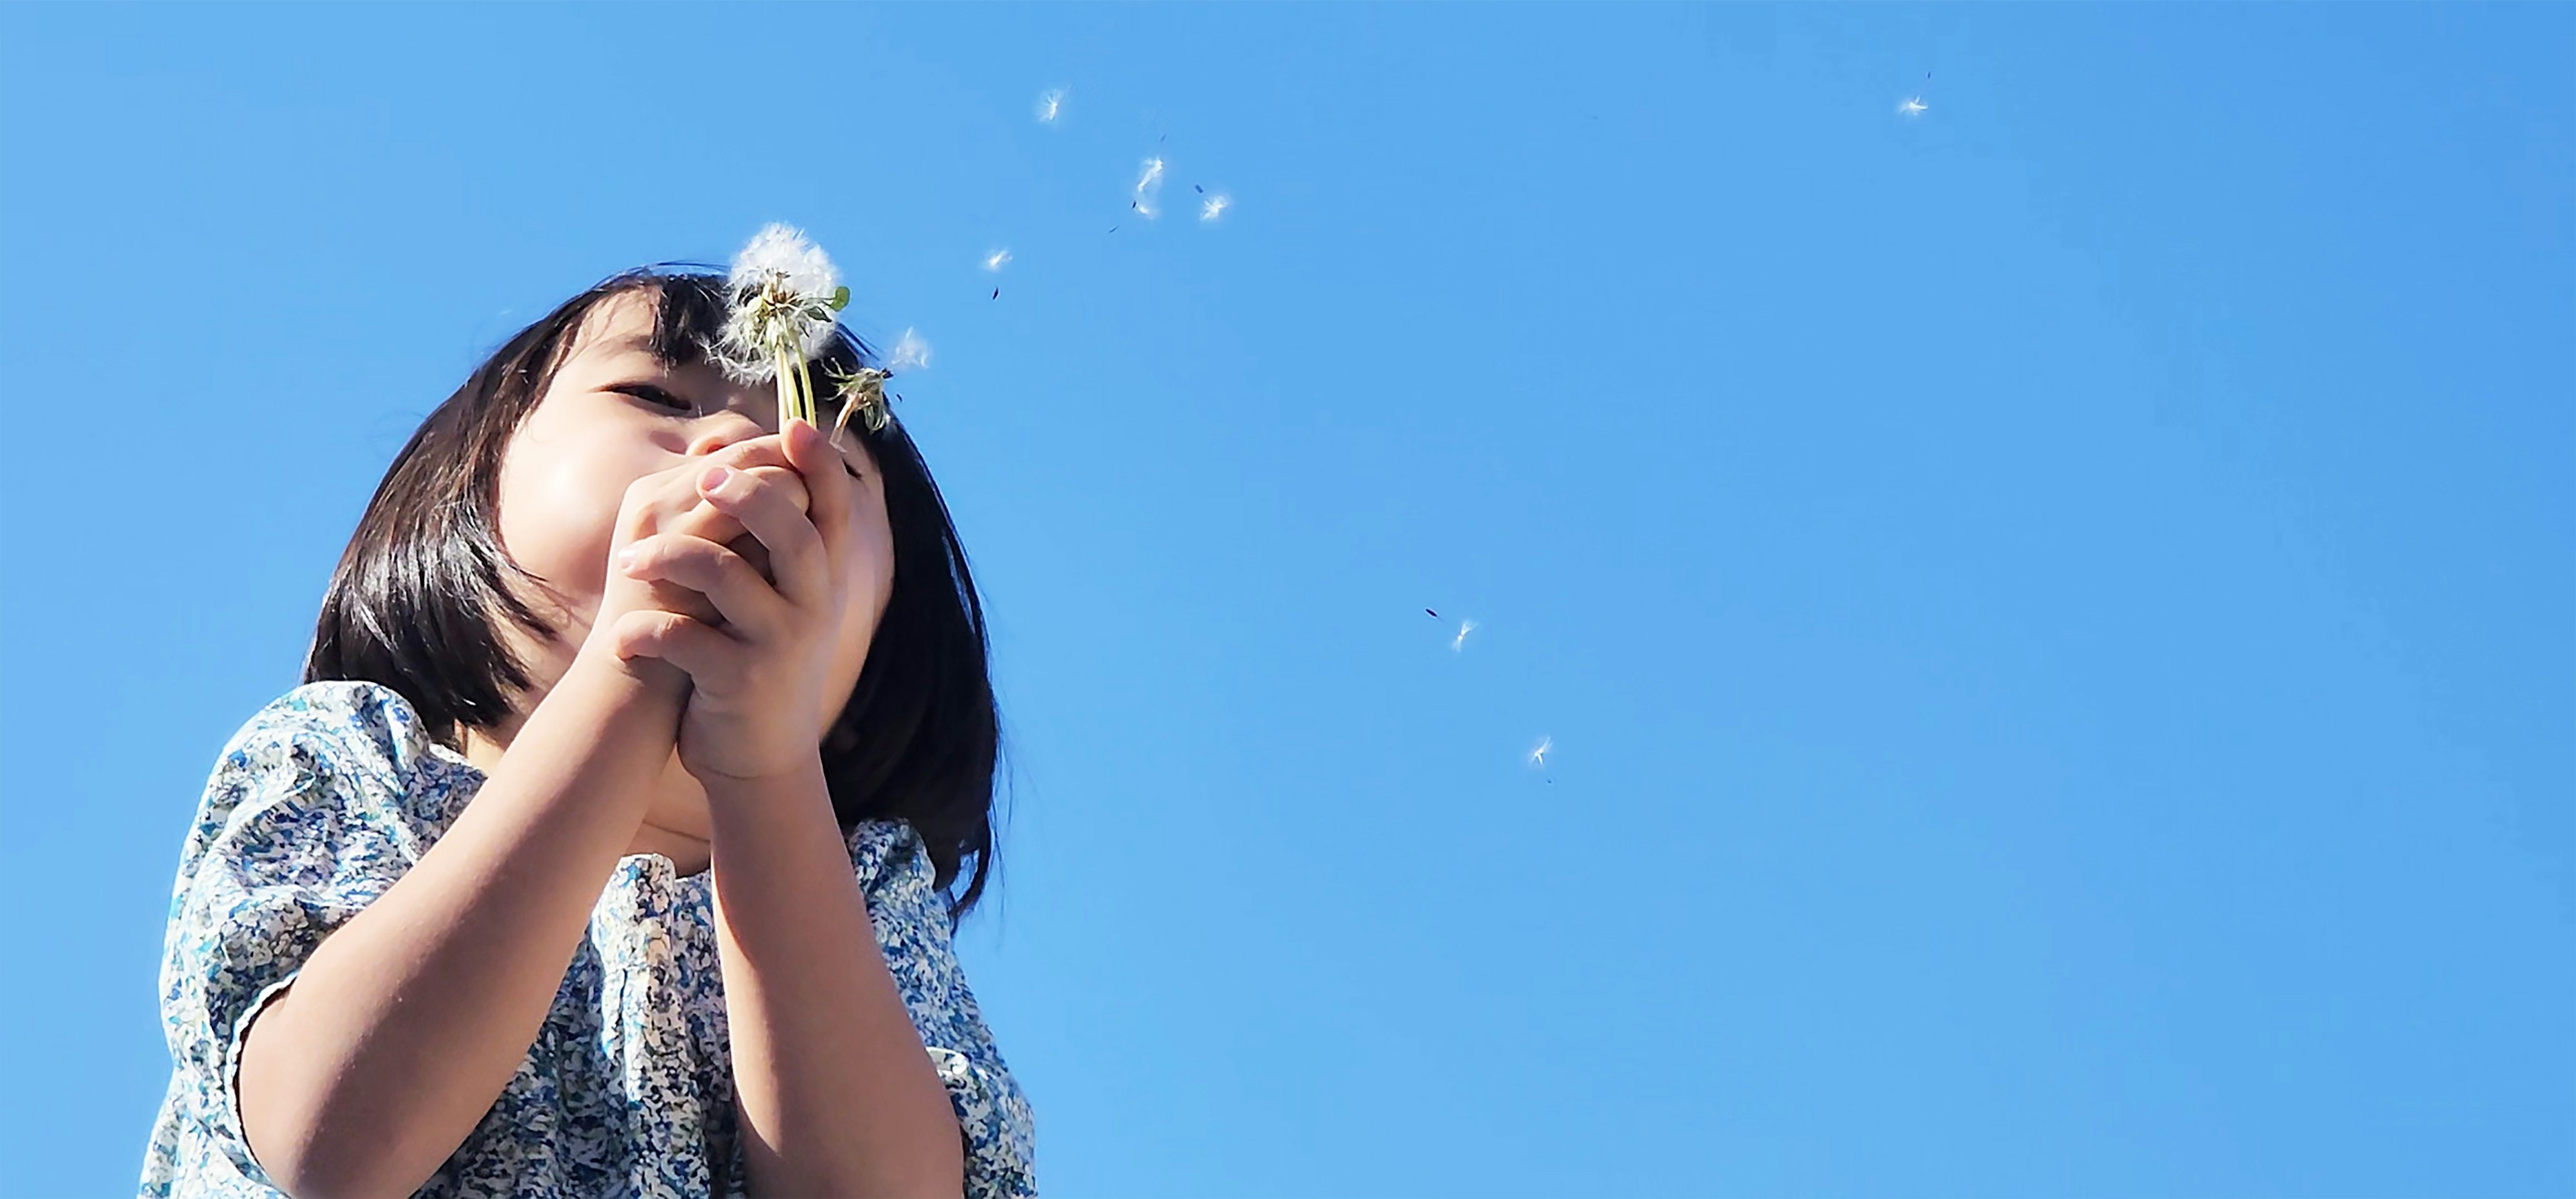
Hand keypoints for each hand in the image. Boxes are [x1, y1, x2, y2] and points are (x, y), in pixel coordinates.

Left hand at [606, 419, 865, 784]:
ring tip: (630, 564)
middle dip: (747, 494)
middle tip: (701, 477)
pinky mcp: (740, 682)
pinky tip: (621, 640)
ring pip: (727, 577)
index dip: (819, 462)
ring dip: (670, 559)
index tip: (792, 426)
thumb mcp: (779, 596)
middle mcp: (813, 606)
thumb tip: (714, 450)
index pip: (834, 506)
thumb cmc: (757, 656)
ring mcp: (780, 644)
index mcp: (824, 577)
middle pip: (793, 531)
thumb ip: (764, 533)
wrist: (761, 757)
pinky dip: (644, 635)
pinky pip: (685, 640)